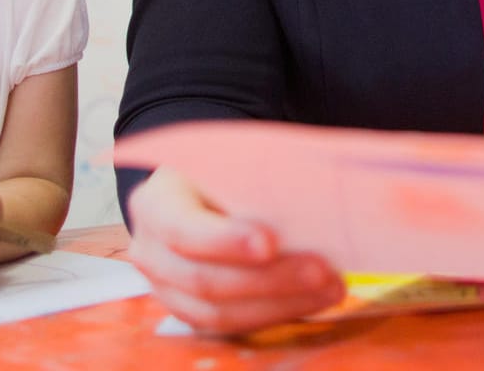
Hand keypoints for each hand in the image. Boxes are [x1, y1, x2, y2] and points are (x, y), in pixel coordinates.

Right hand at [126, 166, 345, 334]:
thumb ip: (255, 174)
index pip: (181, 229)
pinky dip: (278, 313)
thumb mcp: (231, 158)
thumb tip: (312, 191)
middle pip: (203, 279)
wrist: (204, 191)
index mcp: (156, 204)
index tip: (270, 242)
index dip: (224, 240)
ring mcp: (168, 289)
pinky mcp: (194, 312)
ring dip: (282, 302)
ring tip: (331, 287)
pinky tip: (315, 299)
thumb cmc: (223, 170)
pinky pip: (234, 325)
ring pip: (219, 312)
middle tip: (322, 269)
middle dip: (268, 278)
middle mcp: (152, 252)